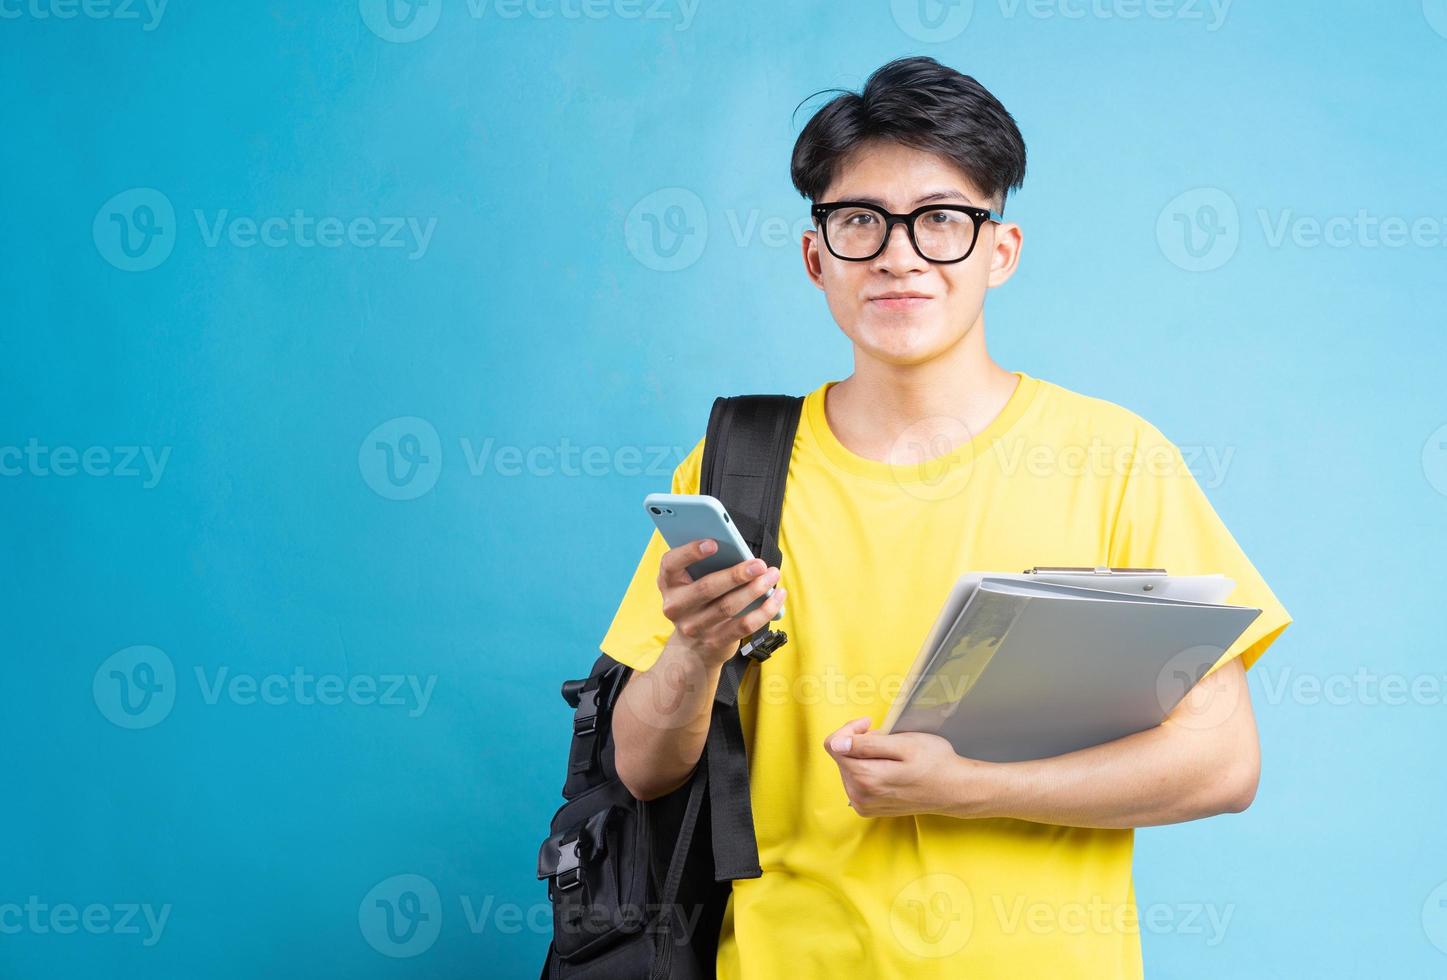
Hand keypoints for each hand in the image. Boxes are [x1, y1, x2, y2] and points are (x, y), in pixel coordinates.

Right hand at [656, 539, 785, 669]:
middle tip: (760, 564)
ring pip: (728, 606)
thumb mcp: (689, 584)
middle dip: (736, 574)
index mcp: (668, 583)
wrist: (691, 649)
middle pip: (707, 587)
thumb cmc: (697, 603)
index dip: (690, 552)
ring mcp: (694, 627)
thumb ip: (704, 567)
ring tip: (772, 575)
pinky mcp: (715, 642)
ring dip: (755, 589)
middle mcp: (676, 606)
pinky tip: (777, 596)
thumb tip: (738, 551)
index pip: (671, 563)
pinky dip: (765, 610)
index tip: (714, 543)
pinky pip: (744, 625)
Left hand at [823, 718, 998, 818]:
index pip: (834, 744)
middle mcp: (859, 795)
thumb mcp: (904, 744)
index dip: (851, 729)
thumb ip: (867, 745)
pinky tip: (888, 769)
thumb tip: (836, 744)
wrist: (954, 790)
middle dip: (860, 742)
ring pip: (848, 768)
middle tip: (888, 740)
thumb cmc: (934, 762)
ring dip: (864, 756)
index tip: (870, 724)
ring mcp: (863, 804)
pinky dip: (868, 769)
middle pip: (841, 756)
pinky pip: (855, 781)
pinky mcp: (868, 808)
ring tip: (891, 755)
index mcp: (865, 777)